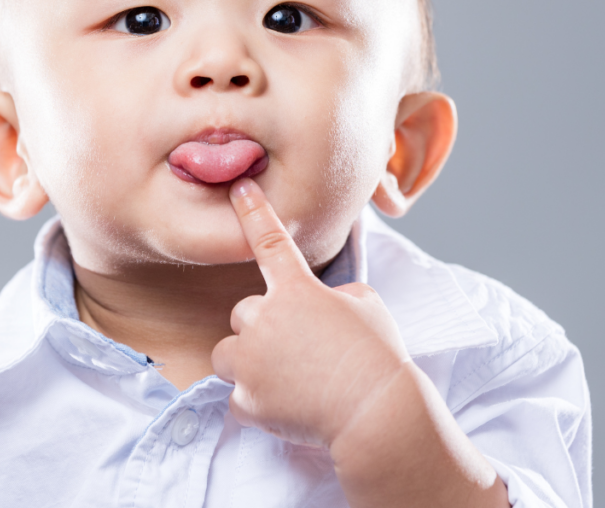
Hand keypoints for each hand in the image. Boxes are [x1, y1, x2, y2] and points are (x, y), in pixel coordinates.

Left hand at [211, 178, 507, 506]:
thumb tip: (315, 306)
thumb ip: (329, 296)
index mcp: (296, 290)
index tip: (239, 189)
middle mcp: (264, 319)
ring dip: (248, 362)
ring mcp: (250, 360)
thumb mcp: (366, 306)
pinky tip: (288, 407)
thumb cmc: (377, 358)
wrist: (376, 414)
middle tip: (296, 351)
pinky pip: (238, 395)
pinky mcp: (245, 399)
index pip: (270, 241)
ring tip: (285, 379)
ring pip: (227, 353)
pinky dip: (257, 402)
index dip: (253, 212)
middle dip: (261, 328)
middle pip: (242, 312)